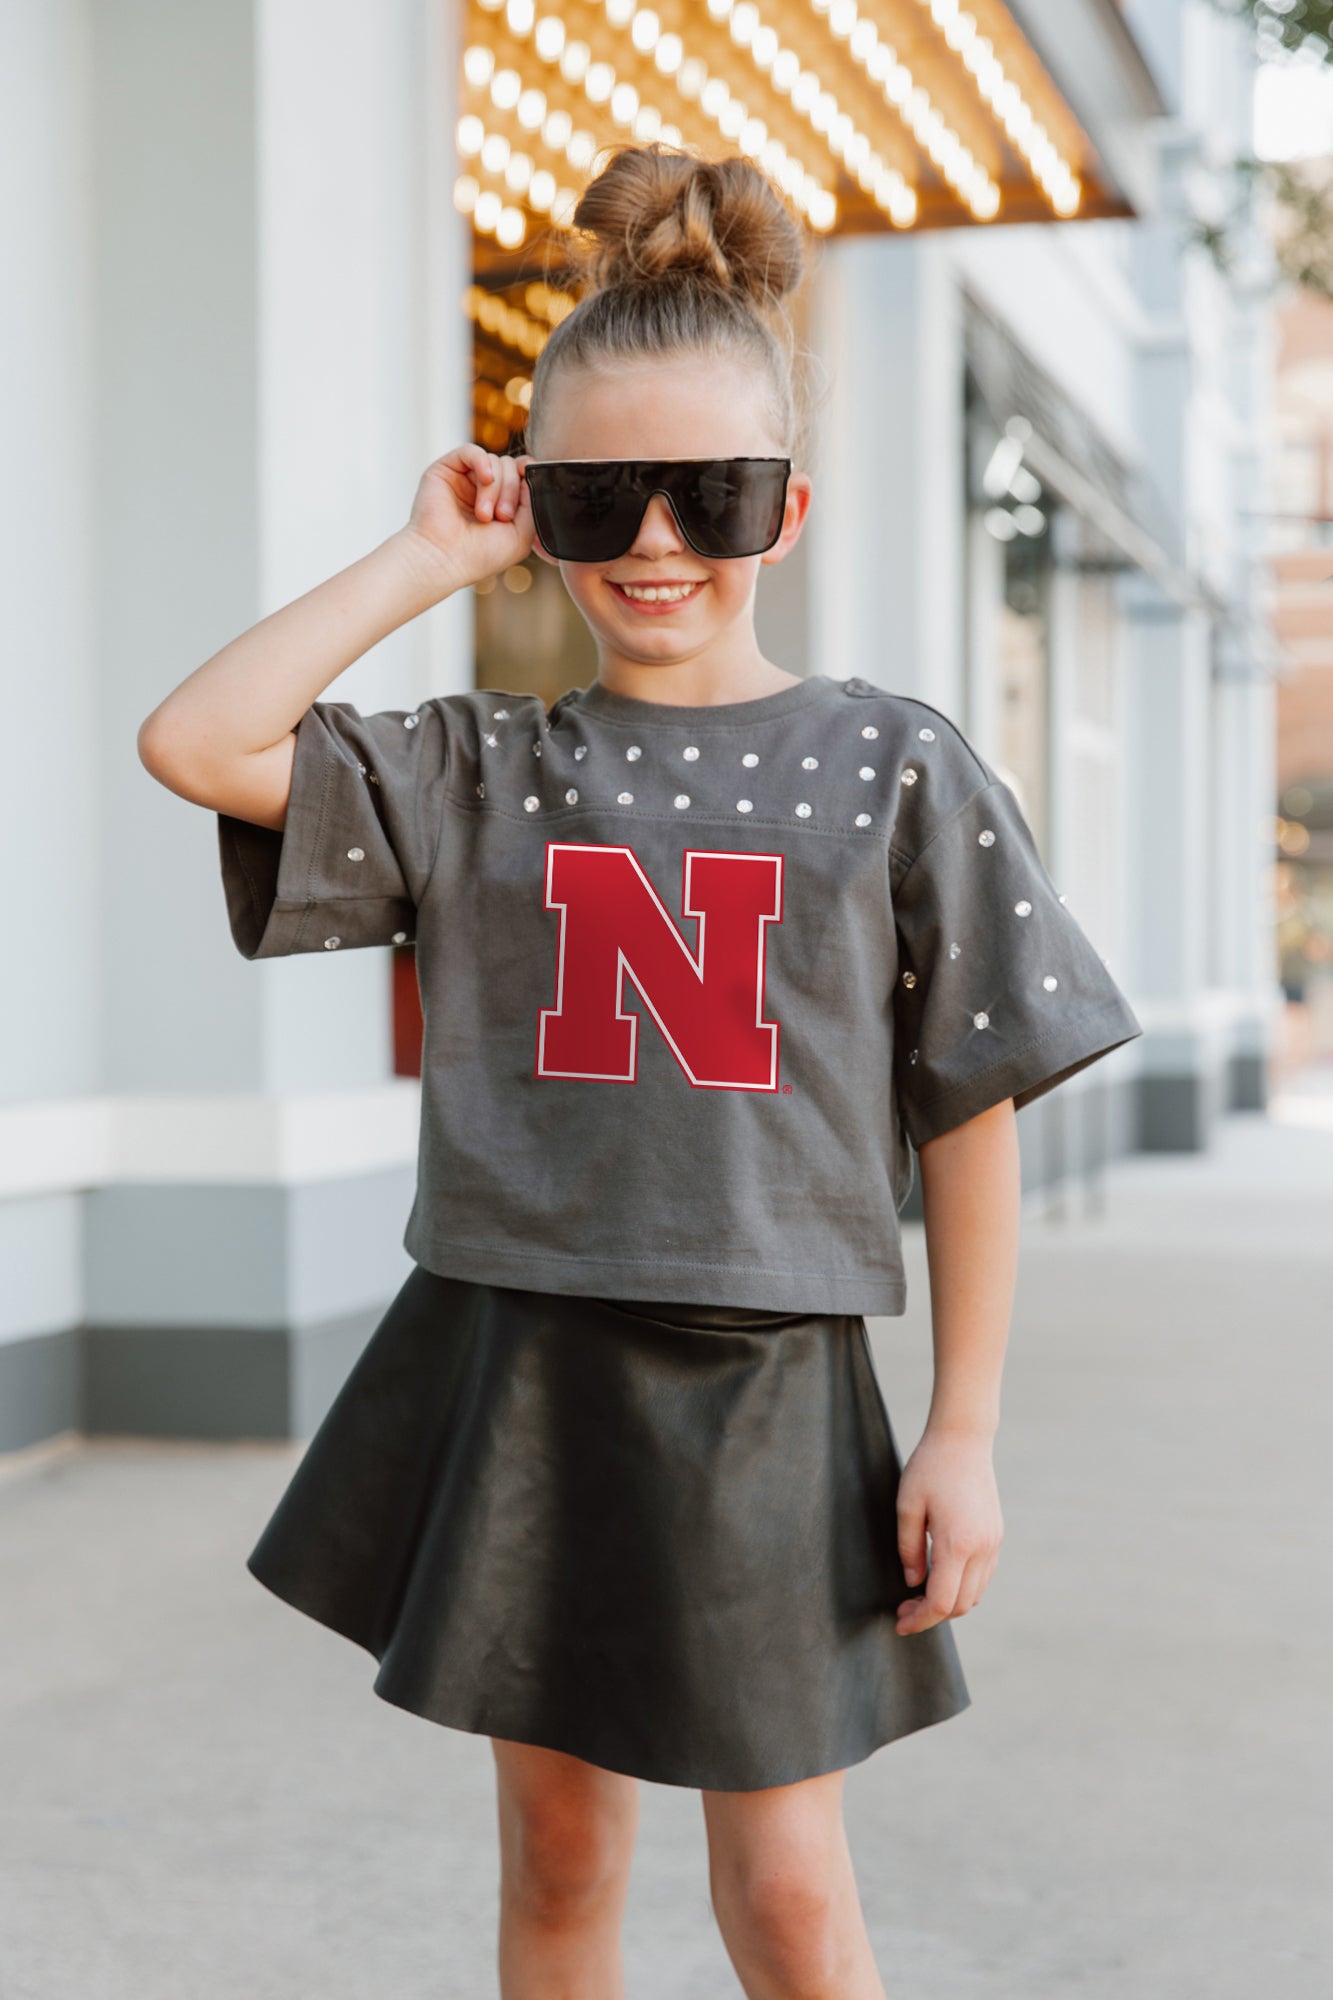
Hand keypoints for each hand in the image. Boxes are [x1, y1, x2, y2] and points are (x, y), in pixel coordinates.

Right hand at [398, 444, 535, 593]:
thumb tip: (531, 471)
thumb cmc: (480, 555)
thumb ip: (533, 502)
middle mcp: (482, 489)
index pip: (522, 476)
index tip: (528, 502)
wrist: (444, 560)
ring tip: (484, 515)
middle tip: (502, 517)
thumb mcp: (523, 533)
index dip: (530, 480)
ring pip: (495, 461)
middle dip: (512, 490)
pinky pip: (472, 450)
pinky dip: (483, 462)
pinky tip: (486, 479)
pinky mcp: (446, 469)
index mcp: (500, 503)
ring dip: (496, 488)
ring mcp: (464, 478)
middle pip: (511, 467)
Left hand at [894, 1427, 1002, 1634]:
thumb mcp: (907, 1506)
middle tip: (903, 1608)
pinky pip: (982, 1578)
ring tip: (919, 1594)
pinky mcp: (996, 1537)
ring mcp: (993, 1544)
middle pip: (959, 1605)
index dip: (919, 1620)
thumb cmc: (929, 1468)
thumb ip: (908, 1549)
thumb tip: (912, 1582)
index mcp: (957, 1543)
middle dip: (930, 1615)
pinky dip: (962, 1588)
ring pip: (974, 1595)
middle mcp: (981, 1549)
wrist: (964, 1440)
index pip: (941, 1602)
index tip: (899, 1623)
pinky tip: (940, 1577)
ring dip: (948, 1603)